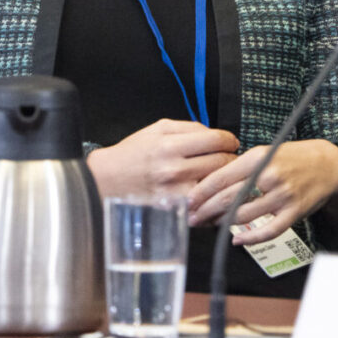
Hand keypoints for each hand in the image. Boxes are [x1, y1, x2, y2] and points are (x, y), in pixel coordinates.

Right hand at [85, 119, 238, 200]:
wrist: (106, 179)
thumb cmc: (133, 152)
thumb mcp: (157, 129)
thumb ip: (189, 128)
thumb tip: (216, 134)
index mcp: (169, 145)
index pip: (215, 140)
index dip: (229, 140)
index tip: (231, 142)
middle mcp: (174, 169)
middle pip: (220, 162)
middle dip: (230, 158)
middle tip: (229, 157)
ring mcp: (175, 192)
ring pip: (216, 183)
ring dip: (223, 177)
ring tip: (221, 173)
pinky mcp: (174, 209)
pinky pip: (204, 202)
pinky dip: (211, 196)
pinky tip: (210, 191)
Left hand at [186, 139, 337, 244]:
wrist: (328, 164)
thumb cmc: (292, 158)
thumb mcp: (265, 152)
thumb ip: (240, 167)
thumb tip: (210, 185)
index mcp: (258, 157)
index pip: (221, 177)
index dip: (201, 192)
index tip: (189, 202)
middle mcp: (270, 176)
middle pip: (228, 198)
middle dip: (206, 211)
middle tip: (193, 219)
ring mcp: (282, 196)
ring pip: (244, 216)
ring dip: (223, 224)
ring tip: (211, 226)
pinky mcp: (294, 212)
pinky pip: (268, 231)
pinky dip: (250, 239)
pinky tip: (237, 240)